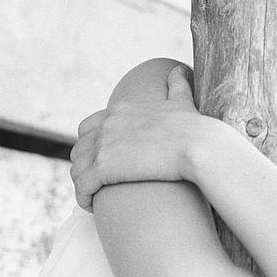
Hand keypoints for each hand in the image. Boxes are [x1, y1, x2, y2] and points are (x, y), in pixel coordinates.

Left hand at [71, 65, 210, 210]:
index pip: (88, 128)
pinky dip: (84, 199)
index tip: (102, 163)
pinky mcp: (104, 168)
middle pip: (79, 149)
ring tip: (94, 198)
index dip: (91, 147)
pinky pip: (82, 187)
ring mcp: (103, 146)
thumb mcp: (182, 101)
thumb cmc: (196, 129)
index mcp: (120, 110)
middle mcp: (107, 125)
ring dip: (82, 186)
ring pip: (77, 170)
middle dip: (84, 168)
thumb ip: (177, 85)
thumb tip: (179, 70)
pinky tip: (93, 207)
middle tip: (96, 185)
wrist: (200, 147)